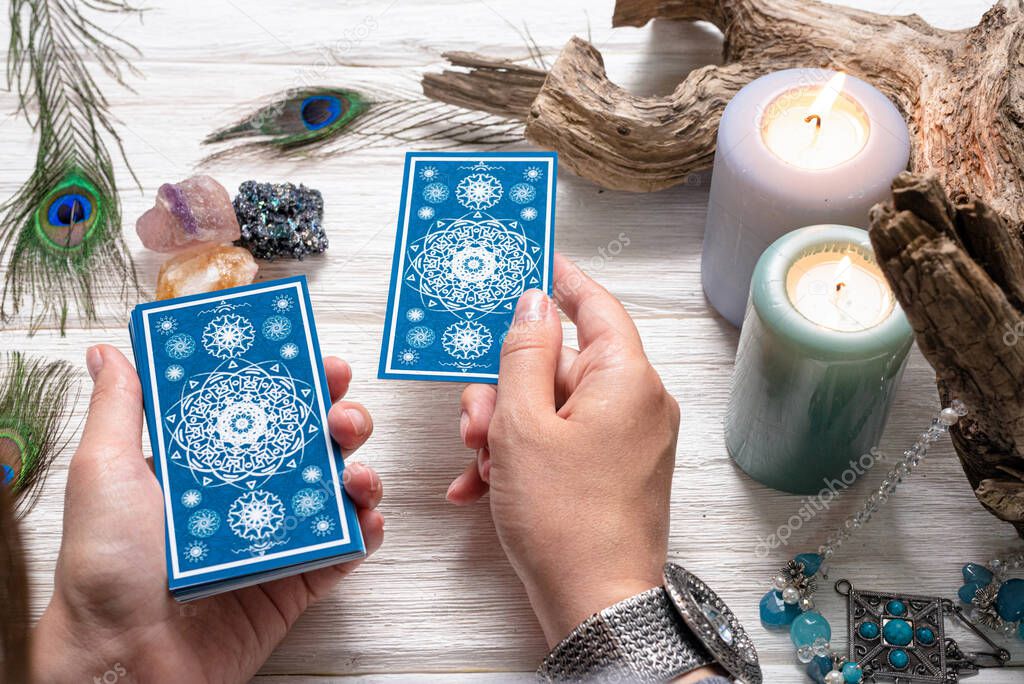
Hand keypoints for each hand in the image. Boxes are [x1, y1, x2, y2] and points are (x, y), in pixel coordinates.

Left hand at [32, 344, 382, 682]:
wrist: (125, 656)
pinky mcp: (297, 583)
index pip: (266, 411)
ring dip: (362, 472)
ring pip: (339, 492)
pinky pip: (346, 551)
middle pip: (314, 445)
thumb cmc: (105, 567)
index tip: (318, 363)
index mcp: (210, 465)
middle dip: (342, 421)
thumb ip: (121, 408)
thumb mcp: (105, 471)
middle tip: (342, 417)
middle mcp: (250, 495)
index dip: (299, 384)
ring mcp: (278, 538)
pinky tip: (366, 518)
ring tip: (356, 473)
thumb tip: (110, 351)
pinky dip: (367, 531)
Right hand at [447, 254, 680, 645]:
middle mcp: (638, 405)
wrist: (596, 606)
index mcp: (627, 381)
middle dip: (506, 388)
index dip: (562, 281)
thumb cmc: (565, 521)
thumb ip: (524, 355)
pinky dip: (523, 457)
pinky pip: (564, 443)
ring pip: (554, 408)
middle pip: (562, 365)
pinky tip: (482, 485)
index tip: (537, 260)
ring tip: (477, 462)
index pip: (596, 307)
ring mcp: (629, 441)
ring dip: (506, 429)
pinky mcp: (615, 472)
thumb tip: (534, 304)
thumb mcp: (523, 425)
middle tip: (473, 419)